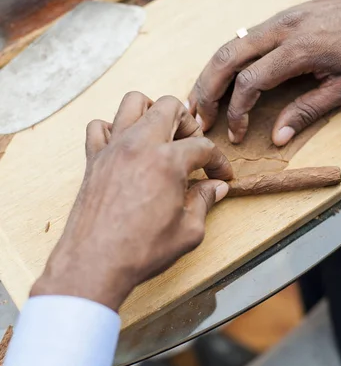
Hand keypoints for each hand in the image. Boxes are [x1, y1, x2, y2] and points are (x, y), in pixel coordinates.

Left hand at [31, 93, 232, 310]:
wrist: (95, 262)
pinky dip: (114, 129)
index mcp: (167, 161)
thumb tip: (215, 188)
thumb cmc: (141, 250)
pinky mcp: (93, 159)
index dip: (218, 162)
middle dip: (188, 124)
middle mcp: (139, 145)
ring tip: (161, 137)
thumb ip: (204, 202)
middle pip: (170, 107)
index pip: (203, 147)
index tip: (220, 175)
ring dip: (152, 113)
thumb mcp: (188, 231)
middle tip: (192, 149)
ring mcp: (113, 148)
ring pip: (133, 103)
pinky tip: (126, 148)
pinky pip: (99, 126)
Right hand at [189, 0, 340, 144]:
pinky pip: (238, 40)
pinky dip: (221, 63)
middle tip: (197, 120)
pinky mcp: (276, 20)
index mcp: (298, 49)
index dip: (236, 112)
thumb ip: (308, 110)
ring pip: (227, 45)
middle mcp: (279, 30)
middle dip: (205, 92)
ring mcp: (275, 21)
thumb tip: (277, 138)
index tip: (235, 135)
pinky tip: (215, 81)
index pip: (250, 81)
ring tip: (195, 103)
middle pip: (226, 58)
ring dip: (207, 76)